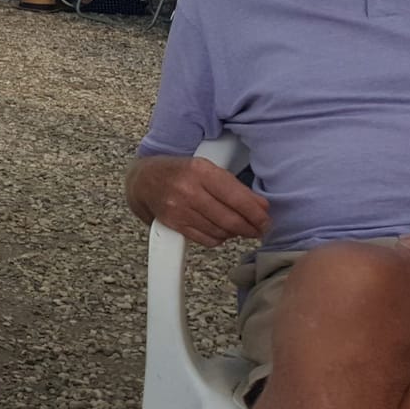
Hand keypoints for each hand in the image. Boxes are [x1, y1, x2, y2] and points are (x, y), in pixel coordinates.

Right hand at [133, 155, 270, 246]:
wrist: (143, 180)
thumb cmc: (179, 172)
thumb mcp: (206, 168)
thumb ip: (233, 187)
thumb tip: (261, 207)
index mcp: (200, 171)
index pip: (237, 198)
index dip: (256, 214)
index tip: (266, 220)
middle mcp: (188, 190)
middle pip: (230, 219)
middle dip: (250, 228)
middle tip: (258, 229)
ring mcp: (179, 209)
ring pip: (220, 232)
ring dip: (234, 233)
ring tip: (237, 227)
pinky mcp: (173, 224)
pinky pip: (206, 240)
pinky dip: (218, 238)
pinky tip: (219, 230)